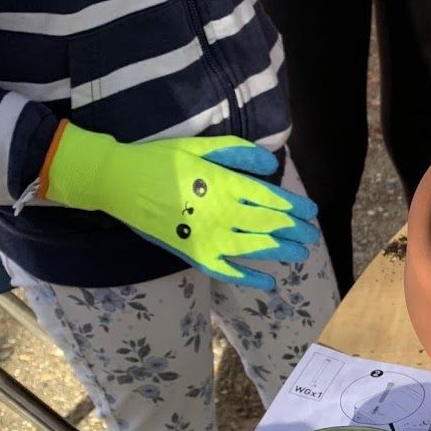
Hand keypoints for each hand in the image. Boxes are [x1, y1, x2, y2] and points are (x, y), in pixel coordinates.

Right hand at [38, 123, 319, 290]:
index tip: (310, 211)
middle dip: (294, 231)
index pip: (271, 199)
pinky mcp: (193, 254)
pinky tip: (268, 283)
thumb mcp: (201, 147)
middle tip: (311, 235)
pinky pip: (226, 271)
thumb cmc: (161, 159)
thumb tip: (271, 164)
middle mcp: (221, 213)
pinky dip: (248, 279)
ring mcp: (207, 237)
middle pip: (268, 225)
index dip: (294, 207)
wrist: (118, 182)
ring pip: (254, 249)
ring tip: (301, 254)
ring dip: (281, 252)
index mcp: (225, 184)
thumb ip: (238, 153)